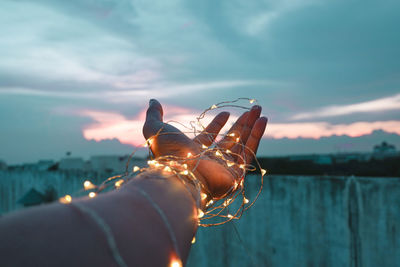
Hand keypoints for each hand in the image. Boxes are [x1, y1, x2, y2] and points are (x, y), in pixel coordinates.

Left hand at [142, 99, 266, 197]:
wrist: (180, 178)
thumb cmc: (167, 155)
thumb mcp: (155, 130)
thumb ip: (154, 115)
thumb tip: (153, 100)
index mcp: (193, 152)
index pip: (209, 137)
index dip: (217, 125)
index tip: (226, 113)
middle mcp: (209, 162)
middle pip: (229, 139)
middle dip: (241, 124)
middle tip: (252, 110)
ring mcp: (224, 169)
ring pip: (242, 144)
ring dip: (251, 126)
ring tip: (260, 110)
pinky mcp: (236, 175)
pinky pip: (250, 152)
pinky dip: (257, 136)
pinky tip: (263, 120)